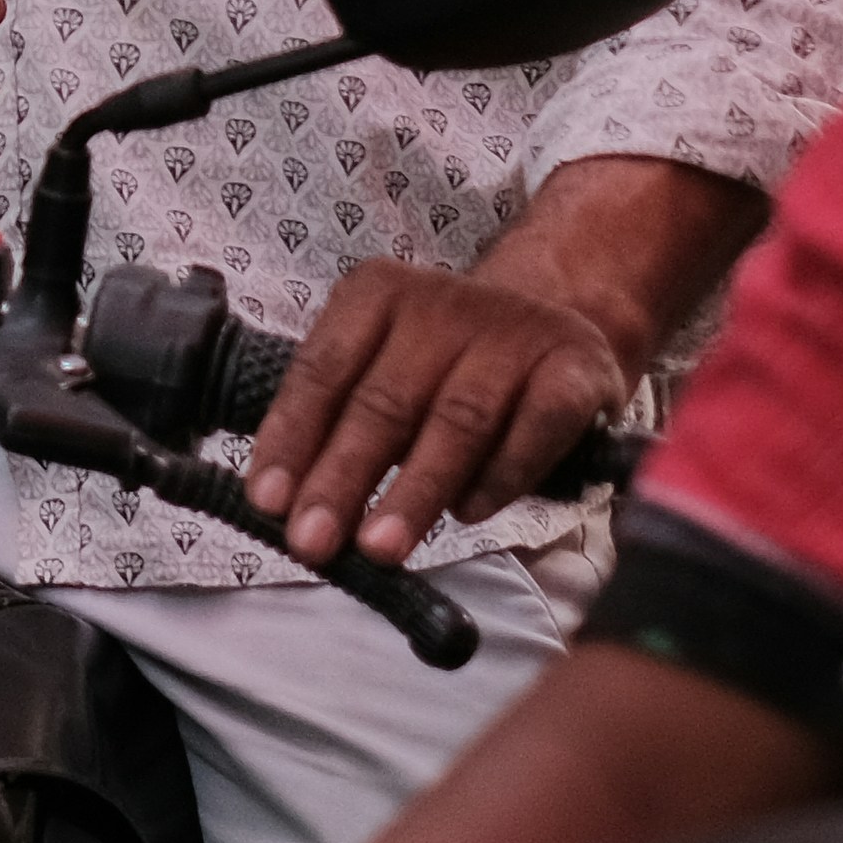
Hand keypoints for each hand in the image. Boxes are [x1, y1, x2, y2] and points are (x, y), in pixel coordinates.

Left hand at [240, 255, 637, 565]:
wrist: (561, 320)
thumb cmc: (449, 364)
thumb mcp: (385, 367)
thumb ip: (338, 421)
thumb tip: (285, 503)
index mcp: (376, 294)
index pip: (322, 370)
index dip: (292, 438)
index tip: (267, 501)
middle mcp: (442, 304)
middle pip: (384, 402)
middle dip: (342, 478)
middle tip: (313, 542)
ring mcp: (514, 332)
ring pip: (457, 420)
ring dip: (415, 489)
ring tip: (380, 548)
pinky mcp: (575, 366)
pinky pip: (535, 427)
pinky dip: (501, 475)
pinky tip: (468, 513)